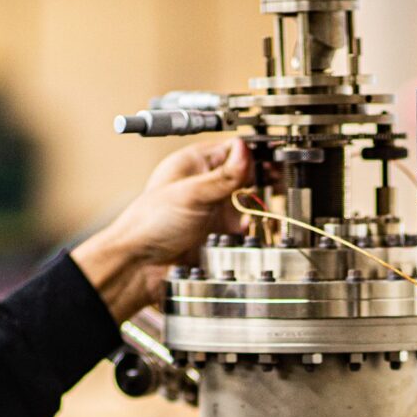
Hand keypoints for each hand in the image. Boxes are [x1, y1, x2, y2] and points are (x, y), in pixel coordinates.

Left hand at [71, 138, 253, 321]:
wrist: (140, 267)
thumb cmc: (150, 224)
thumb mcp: (191, 194)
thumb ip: (223, 176)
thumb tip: (246, 151)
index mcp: (194, 164)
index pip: (232, 149)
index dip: (251, 155)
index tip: (271, 162)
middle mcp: (204, 184)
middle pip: (243, 176)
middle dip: (259, 182)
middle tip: (276, 186)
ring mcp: (211, 210)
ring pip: (245, 203)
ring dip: (254, 208)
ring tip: (260, 211)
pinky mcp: (215, 234)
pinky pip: (240, 229)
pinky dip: (248, 230)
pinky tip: (247, 231)